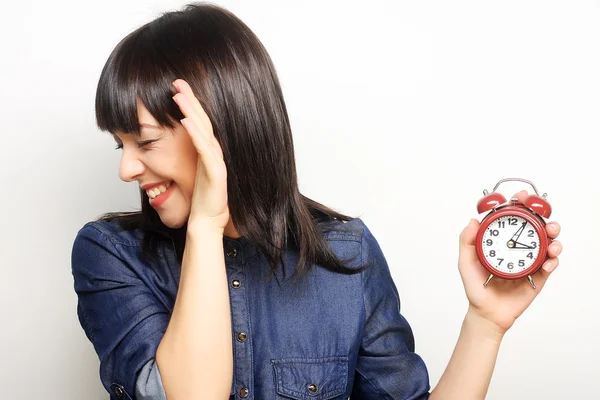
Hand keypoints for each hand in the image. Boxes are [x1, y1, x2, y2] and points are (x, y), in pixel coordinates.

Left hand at [172, 79, 229, 231]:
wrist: (208, 223)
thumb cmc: (201, 201)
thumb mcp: (191, 175)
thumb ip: (187, 160)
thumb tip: (170, 148)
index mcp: (207, 152)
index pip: (198, 123)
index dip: (190, 105)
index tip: (178, 88)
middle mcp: (213, 154)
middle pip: (202, 121)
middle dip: (191, 100)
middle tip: (179, 81)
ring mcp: (216, 162)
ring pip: (204, 131)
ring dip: (192, 112)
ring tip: (180, 95)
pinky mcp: (216, 173)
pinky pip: (205, 150)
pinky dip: (196, 135)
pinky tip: (187, 121)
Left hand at [458, 190, 561, 333]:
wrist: (486, 313)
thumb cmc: (476, 287)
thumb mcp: (466, 262)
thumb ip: (466, 241)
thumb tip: (473, 220)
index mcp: (502, 241)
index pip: (514, 219)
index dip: (521, 206)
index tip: (522, 197)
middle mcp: (518, 248)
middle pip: (537, 228)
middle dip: (546, 220)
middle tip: (546, 220)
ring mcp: (530, 262)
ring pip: (549, 244)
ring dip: (554, 239)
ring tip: (552, 241)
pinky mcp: (538, 277)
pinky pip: (550, 265)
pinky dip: (553, 261)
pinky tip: (548, 261)